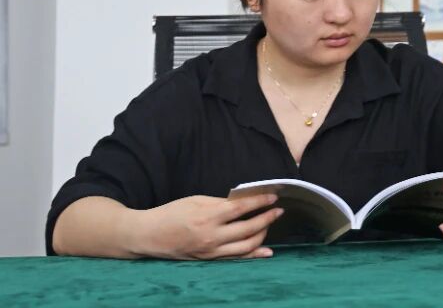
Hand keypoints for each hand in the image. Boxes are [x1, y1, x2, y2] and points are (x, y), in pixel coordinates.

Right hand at [134, 193, 281, 259]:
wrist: (148, 235)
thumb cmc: (171, 213)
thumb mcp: (196, 200)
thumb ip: (220, 202)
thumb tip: (243, 202)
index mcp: (207, 217)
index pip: (241, 209)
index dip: (260, 202)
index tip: (274, 196)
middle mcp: (211, 236)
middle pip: (248, 229)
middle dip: (267, 219)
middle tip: (279, 211)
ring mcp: (211, 251)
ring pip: (246, 246)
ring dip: (262, 235)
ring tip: (270, 224)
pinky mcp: (209, 260)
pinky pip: (235, 258)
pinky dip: (253, 255)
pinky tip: (266, 251)